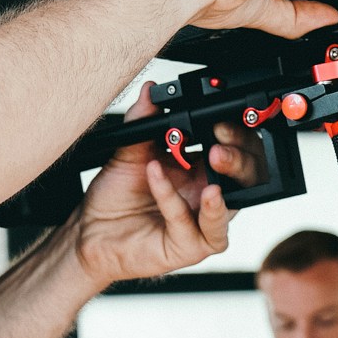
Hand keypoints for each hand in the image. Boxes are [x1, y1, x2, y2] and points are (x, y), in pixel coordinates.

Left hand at [70, 98, 246, 287]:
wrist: (90, 233)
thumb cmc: (115, 198)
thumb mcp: (128, 152)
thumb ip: (142, 122)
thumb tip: (150, 90)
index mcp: (200, 170)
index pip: (234, 148)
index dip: (235, 132)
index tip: (221, 116)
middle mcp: (207, 196)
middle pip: (247, 175)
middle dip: (241, 152)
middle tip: (221, 137)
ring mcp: (202, 223)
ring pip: (235, 203)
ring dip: (229, 177)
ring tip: (214, 156)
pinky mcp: (189, 247)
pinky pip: (195, 225)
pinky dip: (178, 199)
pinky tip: (159, 176)